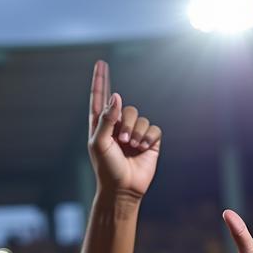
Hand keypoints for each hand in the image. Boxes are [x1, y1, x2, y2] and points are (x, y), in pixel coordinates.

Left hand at [88, 61, 161, 199]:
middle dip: (125, 121)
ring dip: (136, 133)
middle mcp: (117, 127)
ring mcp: (134, 133)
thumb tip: (116, 95)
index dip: (100, 81)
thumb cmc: (106, 169)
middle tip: (122, 139)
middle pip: (125, 107)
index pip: (100, 99)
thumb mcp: (99, 143)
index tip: (100, 63)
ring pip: (140, 117)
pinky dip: (148, 138)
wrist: (123, 189)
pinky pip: (153, 129)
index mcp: (100, 127)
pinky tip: (142, 149)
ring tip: (131, 148)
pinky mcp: (149, 140)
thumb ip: (106, 119)